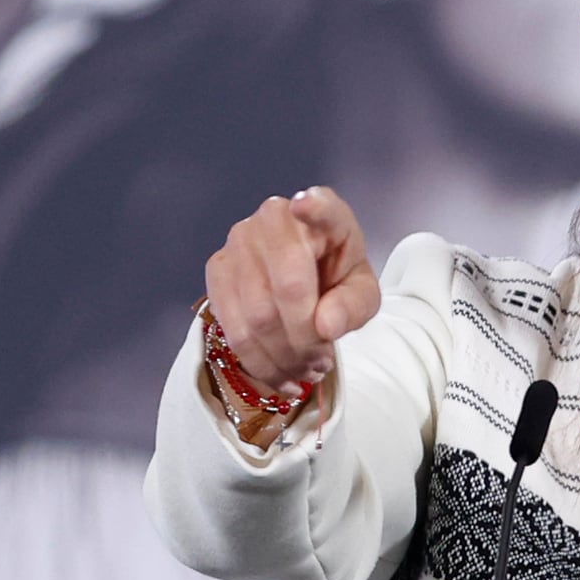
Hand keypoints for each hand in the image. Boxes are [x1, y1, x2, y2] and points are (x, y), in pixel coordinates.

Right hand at [204, 189, 377, 397]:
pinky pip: (233, 329)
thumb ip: (353, 306)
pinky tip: (282, 376)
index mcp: (325, 213)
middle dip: (307, 340)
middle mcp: (275, 218)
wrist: (302, 283)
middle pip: (287, 289)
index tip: (307, 203)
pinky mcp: (217, 269)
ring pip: (257, 316)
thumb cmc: (337, 281)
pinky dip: (260, 363)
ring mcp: (240, 240)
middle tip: (322, 364)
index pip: (321, 208)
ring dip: (285, 357)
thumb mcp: (362, 295)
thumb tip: (324, 326)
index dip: (315, 207)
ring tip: (306, 372)